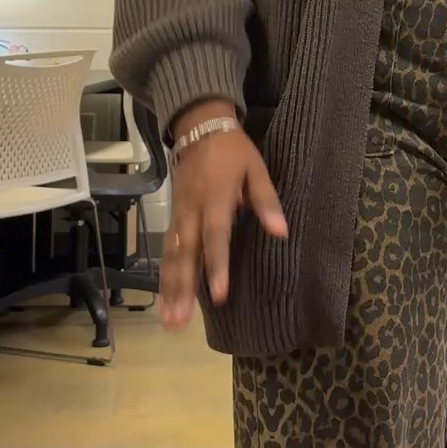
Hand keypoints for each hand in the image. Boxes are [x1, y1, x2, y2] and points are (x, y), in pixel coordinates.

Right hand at [161, 102, 286, 329]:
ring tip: (169, 320)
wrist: (198, 125)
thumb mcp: (256, 168)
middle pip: (185, 254)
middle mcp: (192, 210)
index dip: (216, 266)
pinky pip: (167, 249)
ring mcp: (179, 213)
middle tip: (179, 322)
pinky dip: (165, 274)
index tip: (218, 296)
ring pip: (171, 256)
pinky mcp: (173, 215)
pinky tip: (166, 298)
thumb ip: (266, 201)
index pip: (215, 237)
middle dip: (182, 290)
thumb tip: (281, 232)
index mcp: (215, 199)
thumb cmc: (233, 150)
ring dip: (169, 289)